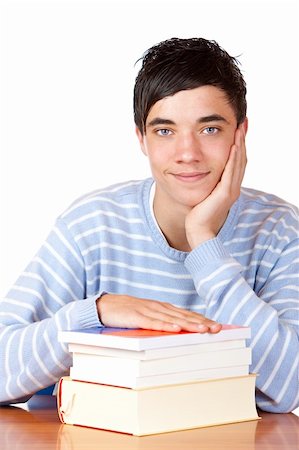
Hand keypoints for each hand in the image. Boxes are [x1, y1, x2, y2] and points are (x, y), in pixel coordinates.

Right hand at [97, 294, 221, 332]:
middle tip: (217, 328)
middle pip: (183, 315)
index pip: (186, 314)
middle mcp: (158, 307)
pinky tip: (176, 329)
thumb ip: (162, 323)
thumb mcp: (147, 318)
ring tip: (203, 330)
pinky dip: (165, 325)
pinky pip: (153, 322)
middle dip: (201, 322)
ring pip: (172, 318)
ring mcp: (147, 311)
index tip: (217, 326)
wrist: (104, 306)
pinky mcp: (136, 316)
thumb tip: (180, 333)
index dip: (202, 319)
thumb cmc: (127, 314)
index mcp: (162, 308)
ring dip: (188, 324)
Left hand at [185, 121, 246, 248]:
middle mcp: (233, 188)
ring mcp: (231, 191)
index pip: (236, 162)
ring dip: (240, 146)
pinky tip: (233, 146)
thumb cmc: (196, 215)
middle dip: (242, 141)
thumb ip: (204, 182)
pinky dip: (233, 159)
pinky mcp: (226, 194)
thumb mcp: (202, 193)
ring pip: (239, 164)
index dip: (238, 146)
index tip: (236, 131)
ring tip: (239, 130)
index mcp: (228, 187)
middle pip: (241, 160)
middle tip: (242, 124)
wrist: (197, 230)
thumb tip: (194, 170)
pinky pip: (231, 173)